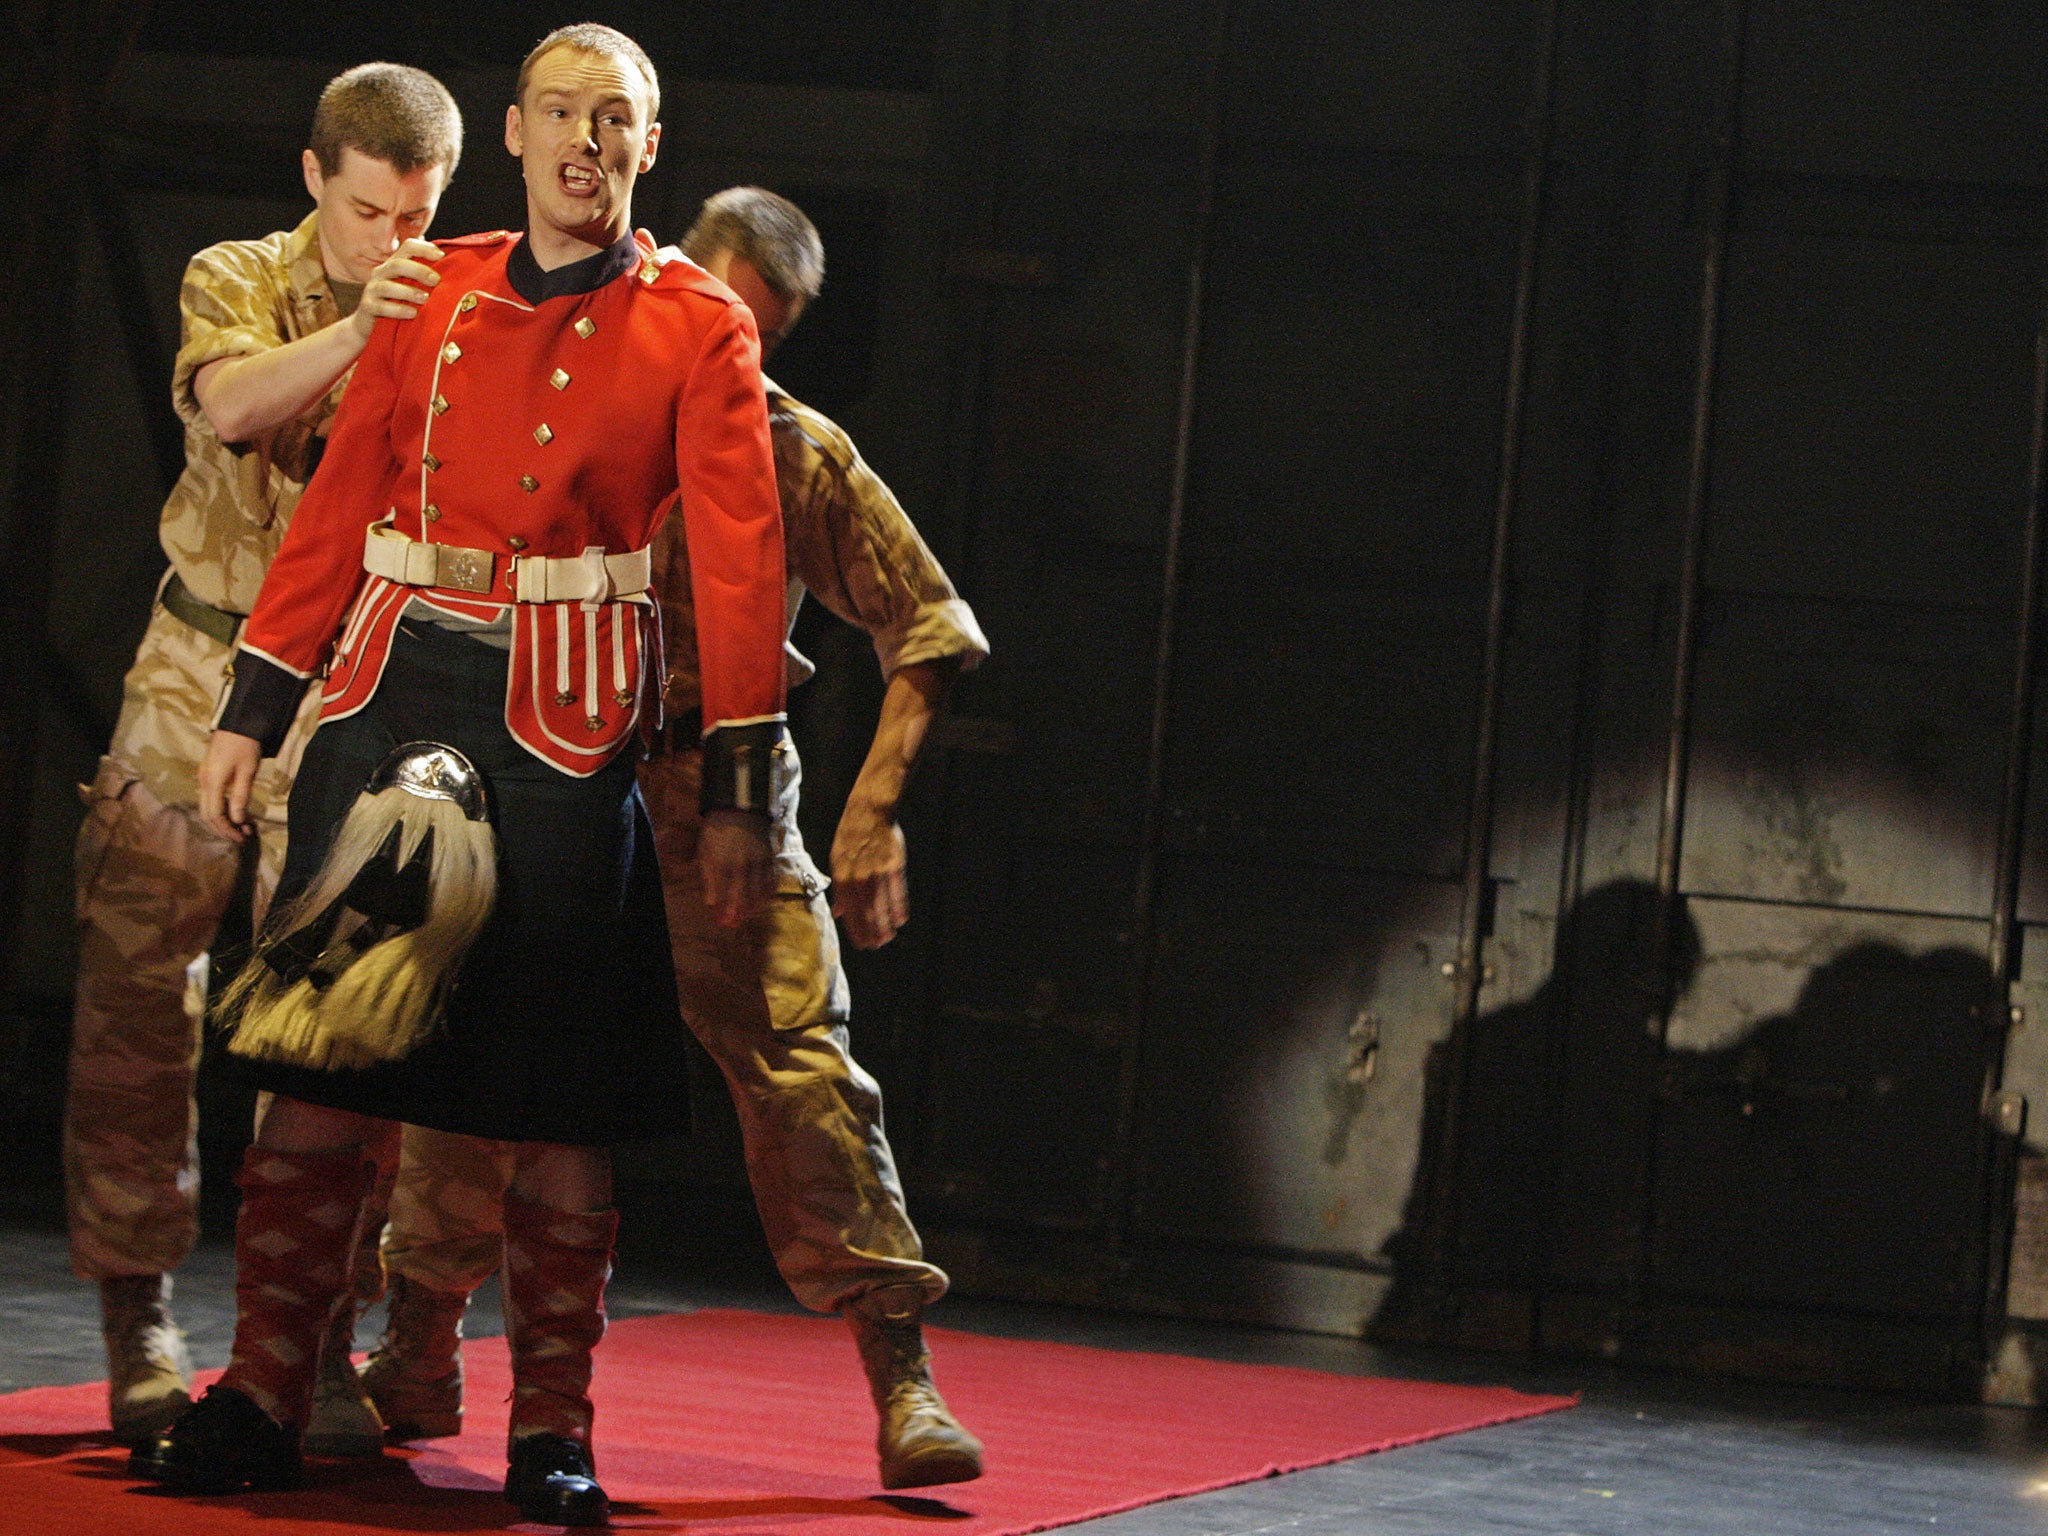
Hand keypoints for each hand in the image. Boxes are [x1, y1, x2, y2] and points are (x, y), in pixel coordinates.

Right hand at [198, 731, 262, 842]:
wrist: (238, 722)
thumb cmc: (245, 745)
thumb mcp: (247, 772)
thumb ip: (241, 796)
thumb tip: (237, 820)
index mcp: (212, 782)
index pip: (215, 815)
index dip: (227, 829)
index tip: (243, 838)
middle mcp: (203, 782)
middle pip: (207, 815)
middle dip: (224, 829)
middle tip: (242, 837)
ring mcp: (203, 778)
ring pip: (208, 807)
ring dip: (223, 821)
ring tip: (242, 827)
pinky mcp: (208, 774)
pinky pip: (211, 799)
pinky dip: (221, 810)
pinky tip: (236, 813)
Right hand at [348, 239, 443, 340]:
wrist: (371, 327)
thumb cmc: (401, 305)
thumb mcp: (414, 289)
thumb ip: (428, 280)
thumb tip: (459, 274)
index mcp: (395, 264)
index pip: (408, 247)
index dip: (424, 248)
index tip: (442, 256)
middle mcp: (382, 273)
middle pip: (398, 264)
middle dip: (419, 270)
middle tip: (436, 280)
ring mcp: (373, 289)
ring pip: (388, 285)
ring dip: (409, 291)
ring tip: (425, 299)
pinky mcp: (368, 307)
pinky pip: (381, 306)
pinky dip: (398, 310)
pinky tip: (413, 313)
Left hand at [699, 808, 772, 926]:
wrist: (740, 807)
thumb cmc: (717, 830)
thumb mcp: (705, 850)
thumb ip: (708, 877)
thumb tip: (711, 902)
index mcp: (722, 862)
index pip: (724, 894)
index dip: (724, 910)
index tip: (723, 923)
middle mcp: (742, 864)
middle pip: (742, 896)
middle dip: (738, 913)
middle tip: (735, 924)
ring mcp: (758, 861)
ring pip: (758, 891)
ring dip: (754, 906)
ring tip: (749, 916)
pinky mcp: (770, 857)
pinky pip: (771, 880)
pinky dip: (767, 893)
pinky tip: (763, 900)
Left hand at [831, 797, 908, 948]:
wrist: (868, 813)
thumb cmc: (850, 838)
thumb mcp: (837, 860)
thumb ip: (839, 889)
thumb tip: (837, 913)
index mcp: (842, 877)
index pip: (849, 912)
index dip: (855, 930)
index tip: (861, 944)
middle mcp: (858, 878)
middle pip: (866, 913)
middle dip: (871, 933)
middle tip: (876, 946)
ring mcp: (877, 872)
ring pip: (882, 906)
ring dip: (885, 925)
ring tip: (888, 937)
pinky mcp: (894, 866)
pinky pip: (898, 893)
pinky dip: (899, 908)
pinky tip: (900, 920)